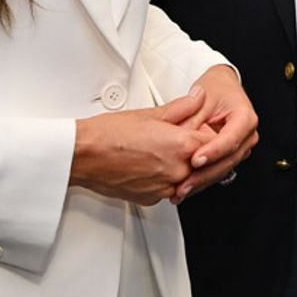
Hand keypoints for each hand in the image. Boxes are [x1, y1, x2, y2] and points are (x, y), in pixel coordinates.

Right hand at [70, 89, 215, 205]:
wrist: (83, 156)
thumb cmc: (110, 134)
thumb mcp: (151, 113)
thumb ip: (182, 107)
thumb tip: (199, 96)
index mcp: (181, 146)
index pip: (213, 143)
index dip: (206, 134)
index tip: (197, 128)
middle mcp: (176, 171)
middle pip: (202, 162)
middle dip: (195, 151)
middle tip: (177, 139)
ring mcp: (164, 188)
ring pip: (186, 178)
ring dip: (181, 167)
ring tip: (160, 151)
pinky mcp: (151, 199)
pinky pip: (168, 188)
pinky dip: (165, 178)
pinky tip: (151, 165)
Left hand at [171, 64, 258, 201]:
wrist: (222, 87)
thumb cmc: (217, 89)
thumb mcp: (201, 99)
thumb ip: (191, 121)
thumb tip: (179, 142)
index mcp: (245, 118)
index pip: (230, 139)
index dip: (213, 152)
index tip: (195, 160)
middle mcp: (247, 134)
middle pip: (228, 159)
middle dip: (205, 174)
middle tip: (185, 184)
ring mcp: (241, 146)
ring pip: (224, 168)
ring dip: (203, 181)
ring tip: (182, 190)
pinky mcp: (231, 154)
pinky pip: (219, 169)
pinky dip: (203, 178)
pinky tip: (188, 186)